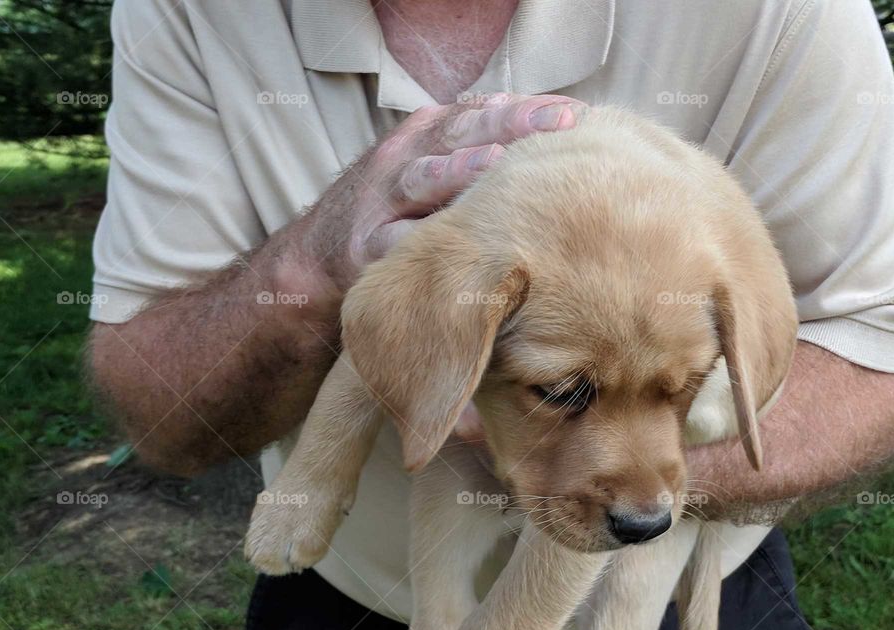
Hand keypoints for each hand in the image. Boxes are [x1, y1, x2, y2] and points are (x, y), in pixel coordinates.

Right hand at [312, 93, 584, 290]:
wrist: (315, 257)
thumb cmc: (392, 210)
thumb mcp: (428, 166)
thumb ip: (477, 147)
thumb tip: (551, 129)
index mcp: (425, 135)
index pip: (482, 111)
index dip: (529, 109)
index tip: (578, 111)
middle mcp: (404, 158)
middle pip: (461, 134)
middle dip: (512, 125)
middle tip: (561, 123)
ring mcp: (381, 202)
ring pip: (423, 179)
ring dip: (459, 170)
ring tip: (495, 163)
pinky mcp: (367, 248)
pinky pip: (396, 243)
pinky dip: (419, 239)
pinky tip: (446, 240)